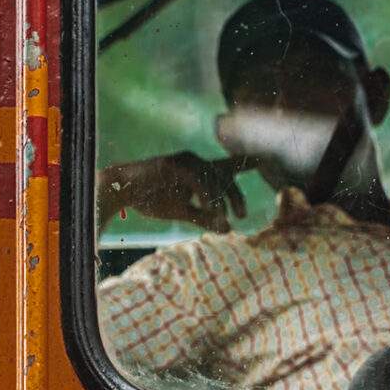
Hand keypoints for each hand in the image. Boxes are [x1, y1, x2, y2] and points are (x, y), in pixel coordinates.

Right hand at [98, 152, 248, 233]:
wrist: (121, 192)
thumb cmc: (151, 199)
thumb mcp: (183, 212)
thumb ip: (205, 218)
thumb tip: (228, 231)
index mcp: (200, 172)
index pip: (230, 166)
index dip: (249, 163)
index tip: (268, 158)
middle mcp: (197, 162)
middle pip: (227, 177)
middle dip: (236, 198)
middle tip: (240, 217)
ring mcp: (186, 160)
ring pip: (214, 179)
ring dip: (220, 201)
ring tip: (220, 220)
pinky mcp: (175, 163)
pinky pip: (199, 179)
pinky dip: (206, 195)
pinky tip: (208, 208)